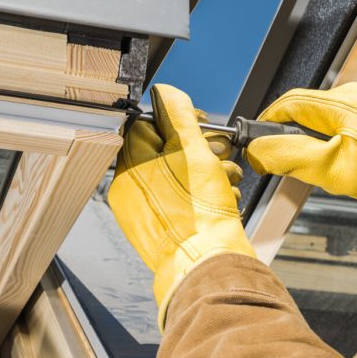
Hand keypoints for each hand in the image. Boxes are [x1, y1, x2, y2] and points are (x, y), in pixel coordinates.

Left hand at [108, 84, 254, 329]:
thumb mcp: (191, 149)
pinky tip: (222, 201)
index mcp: (130, 168)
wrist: (209, 265)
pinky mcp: (162, 231)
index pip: (146, 125)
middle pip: (164, 152)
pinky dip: (203, 197)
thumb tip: (165, 92)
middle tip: (220, 155)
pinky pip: (181, 202)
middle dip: (200, 149)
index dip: (177, 120)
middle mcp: (131, 191)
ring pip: (178, 178)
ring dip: (208, 173)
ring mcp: (144, 213)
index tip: (201, 125)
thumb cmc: (199, 213)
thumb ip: (177, 115)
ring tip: (226, 182)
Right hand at [244, 82, 356, 222]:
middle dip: (288, 133)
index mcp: (339, 102)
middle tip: (282, 160)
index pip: (287, 103)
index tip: (257, 143)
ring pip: (321, 118)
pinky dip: (328, 141)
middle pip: (303, 109)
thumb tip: (258, 150)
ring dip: (309, 139)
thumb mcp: (331, 168)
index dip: (267, 122)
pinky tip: (337, 162)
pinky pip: (339, 124)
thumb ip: (290, 156)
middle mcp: (352, 97)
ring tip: (313, 165)